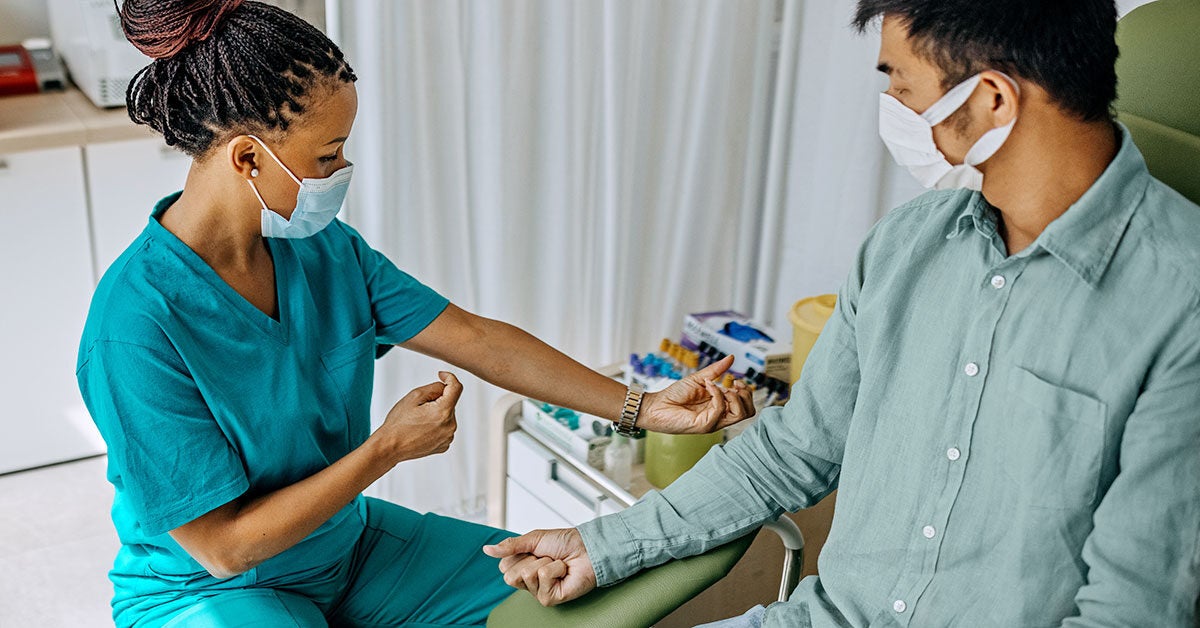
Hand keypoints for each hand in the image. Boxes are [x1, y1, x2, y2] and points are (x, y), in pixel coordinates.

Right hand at [372, 371, 461, 463]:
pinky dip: (436, 425)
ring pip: (447, 415)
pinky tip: (422, 429)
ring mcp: (448, 437)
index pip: (456, 388)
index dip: (450, 377)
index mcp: (444, 412)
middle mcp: (450, 426)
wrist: (390, 447)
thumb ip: (435, 387)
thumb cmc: (399, 423)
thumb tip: (445, 386)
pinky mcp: (444, 445)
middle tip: (418, 408)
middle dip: (437, 400)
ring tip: (418, 421)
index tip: (442, 375)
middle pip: (450, 403)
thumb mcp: (414, 396)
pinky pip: (444, 428)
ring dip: (437, 412)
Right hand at [482, 528, 596, 606]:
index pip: (504, 566)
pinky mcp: (549, 598)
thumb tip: (486, 549)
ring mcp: (538, 591)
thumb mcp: (533, 539)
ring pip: (525, 575)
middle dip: (530, 559)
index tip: (534, 549)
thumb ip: (509, 546)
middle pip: (510, 575)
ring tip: (557, 563)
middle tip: (545, 557)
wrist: (587, 548)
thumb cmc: (565, 543)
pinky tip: (563, 572)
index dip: (519, 554)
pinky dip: (554, 569)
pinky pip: (542, 579)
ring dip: (545, 562)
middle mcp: (528, 581)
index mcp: (522, 566)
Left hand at [638, 355, 754, 433]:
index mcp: (720, 407)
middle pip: (749, 412)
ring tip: (721, 387)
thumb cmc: (674, 395)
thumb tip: (731, 358)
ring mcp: (713, 422)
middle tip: (733, 384)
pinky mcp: (705, 425)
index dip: (746, 391)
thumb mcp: (698, 378)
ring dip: (734, 396)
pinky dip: (717, 394)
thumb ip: (716, 370)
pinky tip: (707, 387)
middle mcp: (719, 416)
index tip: (736, 380)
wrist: (655, 405)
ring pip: (740, 414)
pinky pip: (720, 410)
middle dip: (745, 394)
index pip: (746, 405)